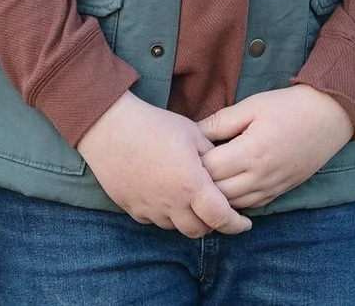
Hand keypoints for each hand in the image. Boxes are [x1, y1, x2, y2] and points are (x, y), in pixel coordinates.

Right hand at [76, 90, 254, 236]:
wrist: (109, 127)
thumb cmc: (153, 125)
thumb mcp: (192, 132)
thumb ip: (212, 154)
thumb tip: (223, 165)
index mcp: (191, 185)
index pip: (221, 218)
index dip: (237, 224)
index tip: (244, 223)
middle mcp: (172, 203)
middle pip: (199, 231)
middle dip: (212, 224)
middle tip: (216, 210)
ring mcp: (150, 208)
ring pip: (176, 227)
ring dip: (187, 219)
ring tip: (189, 201)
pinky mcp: (131, 207)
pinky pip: (154, 220)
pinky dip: (164, 214)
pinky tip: (164, 196)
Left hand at [198, 85, 354, 209]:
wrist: (328, 117)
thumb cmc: (288, 107)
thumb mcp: (251, 106)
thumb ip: (220, 122)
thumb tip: (192, 133)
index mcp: (251, 152)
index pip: (209, 169)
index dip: (192, 162)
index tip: (184, 151)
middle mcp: (260, 177)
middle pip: (217, 192)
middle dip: (199, 181)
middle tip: (188, 166)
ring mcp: (271, 188)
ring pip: (232, 204)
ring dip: (216, 194)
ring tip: (203, 177)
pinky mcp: (279, 192)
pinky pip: (249, 206)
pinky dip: (234, 200)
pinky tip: (226, 186)